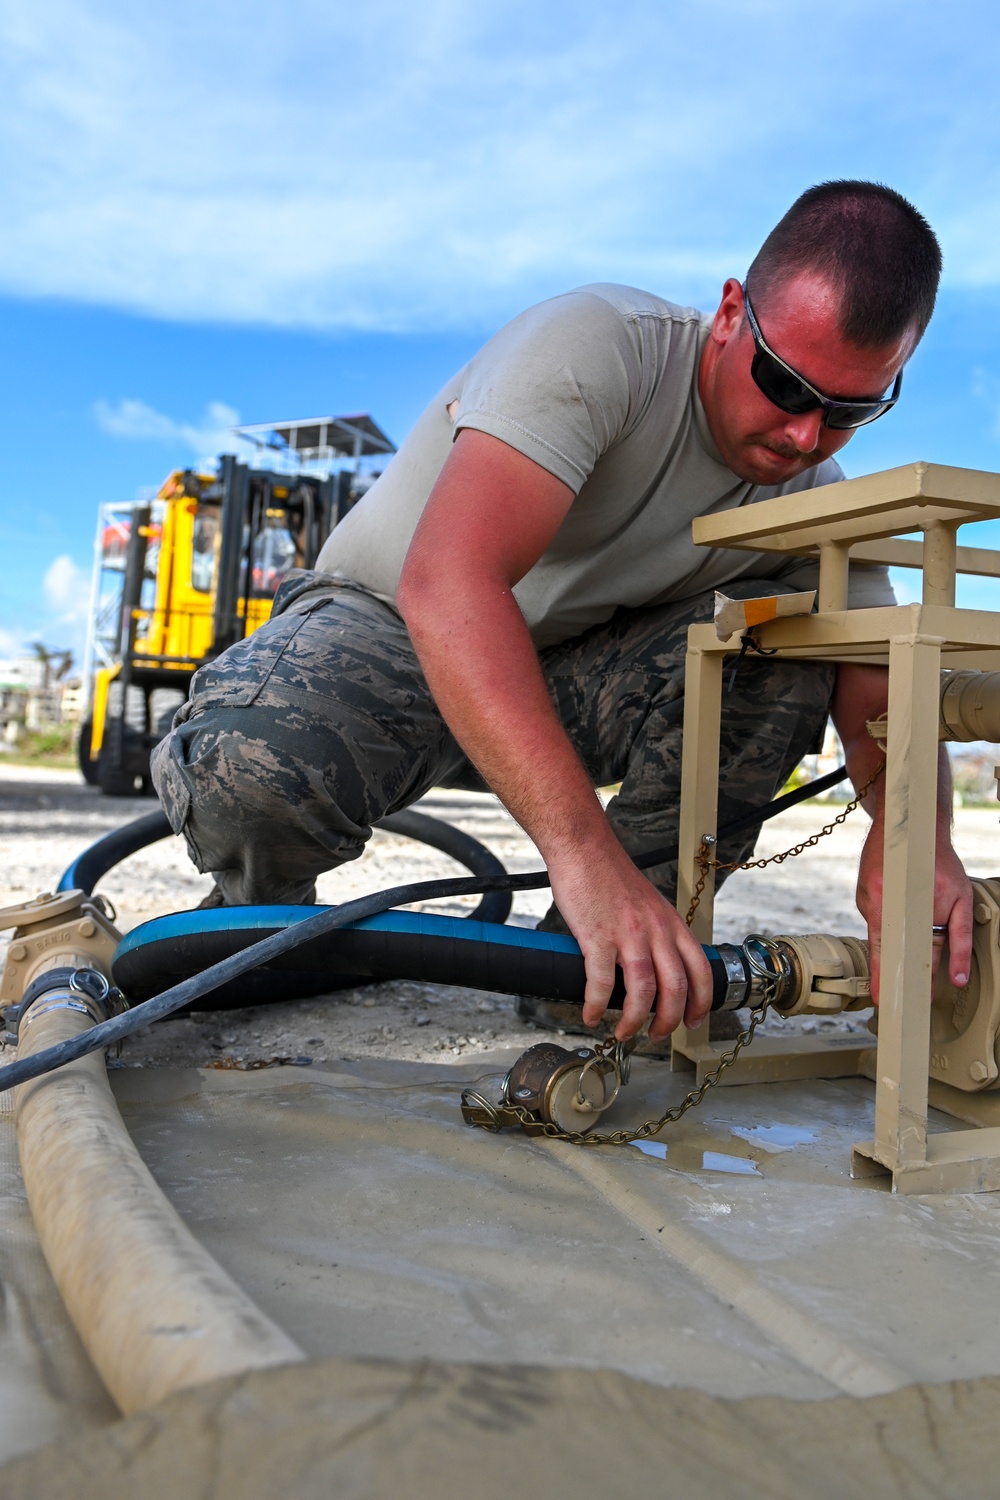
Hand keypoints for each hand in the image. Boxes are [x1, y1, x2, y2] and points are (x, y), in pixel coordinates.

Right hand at [547, 841, 712, 1040]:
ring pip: (644, 992)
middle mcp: (656, 930)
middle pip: (676, 988)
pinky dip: (596, 1006)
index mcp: (671, 923)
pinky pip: (600, 983)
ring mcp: (628, 934)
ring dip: (634, 1021)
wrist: (583, 846)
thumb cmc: (609, 874)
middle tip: (656, 1035)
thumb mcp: (648, 903)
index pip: (701, 970)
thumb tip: (654, 964)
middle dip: (669, 1021)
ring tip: (623, 1033)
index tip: (692, 1021)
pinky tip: (590, 1015)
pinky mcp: (597, 937)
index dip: (701, 1003)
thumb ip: (656, 931)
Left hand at [857, 820, 972, 1004]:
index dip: (882, 974)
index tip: (881, 997)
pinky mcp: (960, 893)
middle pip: (911, 948)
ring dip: (929, 973)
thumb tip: (882, 954)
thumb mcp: (866, 889)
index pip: (881, 944)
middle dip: (906, 980)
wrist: (915, 823)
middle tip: (903, 1007)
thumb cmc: (887, 856)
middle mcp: (913, 896)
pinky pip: (962, 931)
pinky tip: (958, 977)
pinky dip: (959, 956)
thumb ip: (875, 920)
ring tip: (924, 998)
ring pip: (936, 943)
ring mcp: (940, 895)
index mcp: (882, 895)